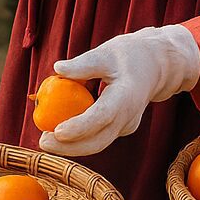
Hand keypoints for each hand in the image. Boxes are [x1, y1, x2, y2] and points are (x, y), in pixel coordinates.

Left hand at [37, 25, 199, 156]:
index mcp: (127, 96)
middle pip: (99, 140)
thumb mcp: (107, 52)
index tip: (57, 131)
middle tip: (42, 142)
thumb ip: (83, 64)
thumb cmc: (130, 54)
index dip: (79, 127)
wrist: (157, 65)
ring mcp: (127, 125)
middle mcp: (129, 117)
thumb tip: (57, 69)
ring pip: (99, 143)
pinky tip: (60, 133)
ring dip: (73, 147)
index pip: (102, 117)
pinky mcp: (122, 127)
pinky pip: (100, 136)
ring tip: (45, 141)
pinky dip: (81, 138)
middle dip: (70, 147)